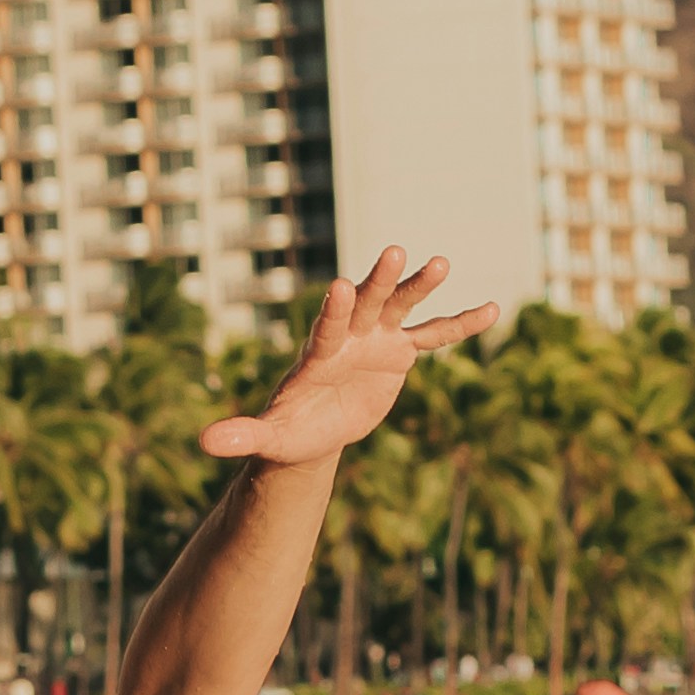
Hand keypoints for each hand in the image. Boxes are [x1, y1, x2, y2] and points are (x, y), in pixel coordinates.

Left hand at [200, 246, 505, 465]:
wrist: (314, 427)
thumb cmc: (288, 431)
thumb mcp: (268, 438)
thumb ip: (241, 436)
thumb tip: (203, 443)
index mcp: (317, 355)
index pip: (325, 328)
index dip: (331, 310)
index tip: (337, 285)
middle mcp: (348, 337)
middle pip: (364, 303)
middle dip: (378, 281)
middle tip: (394, 252)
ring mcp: (376, 340)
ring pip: (400, 308)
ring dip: (419, 287)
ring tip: (440, 262)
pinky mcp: (399, 353)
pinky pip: (434, 336)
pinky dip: (460, 325)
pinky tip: (491, 310)